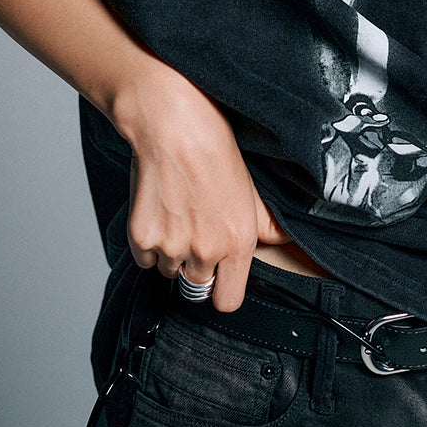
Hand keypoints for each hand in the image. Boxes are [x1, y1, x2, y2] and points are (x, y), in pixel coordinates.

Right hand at [123, 75, 291, 312]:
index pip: (228, 301)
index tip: (219, 275)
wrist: (172, 125)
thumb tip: (284, 240)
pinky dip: (148, 243)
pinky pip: (144, 259)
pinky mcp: (142, 238)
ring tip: (177, 214)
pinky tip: (158, 211)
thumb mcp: (250, 187)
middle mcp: (206, 251)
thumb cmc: (213, 148)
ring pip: (169, 270)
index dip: (223, 288)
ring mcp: (171, 247)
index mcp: (238, 242)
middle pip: (196, 286)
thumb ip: (266, 224)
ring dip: (172, 253)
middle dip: (196, 265)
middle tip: (195, 230)